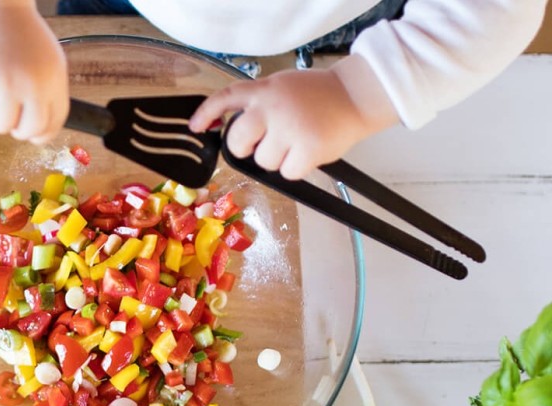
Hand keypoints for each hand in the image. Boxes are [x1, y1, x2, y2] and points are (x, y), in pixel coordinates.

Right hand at [0, 0, 66, 142]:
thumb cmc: (16, 34)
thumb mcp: (45, 60)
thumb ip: (44, 91)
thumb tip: (37, 129)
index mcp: (54, 78)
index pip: (55, 122)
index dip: (41, 133)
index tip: (30, 134)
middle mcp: (34, 83)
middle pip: (28, 130)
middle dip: (15, 127)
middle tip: (4, 110)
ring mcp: (6, 83)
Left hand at [189, 67, 396, 179]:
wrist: (356, 96)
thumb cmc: (318, 94)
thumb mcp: (282, 86)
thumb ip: (258, 102)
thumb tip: (232, 128)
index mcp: (264, 90)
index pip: (225, 98)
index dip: (206, 113)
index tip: (195, 127)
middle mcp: (272, 108)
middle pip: (237, 141)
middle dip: (244, 149)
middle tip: (263, 144)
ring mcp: (289, 129)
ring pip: (263, 161)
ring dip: (276, 159)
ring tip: (296, 142)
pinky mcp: (307, 149)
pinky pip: (287, 173)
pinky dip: (296, 169)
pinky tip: (308, 153)